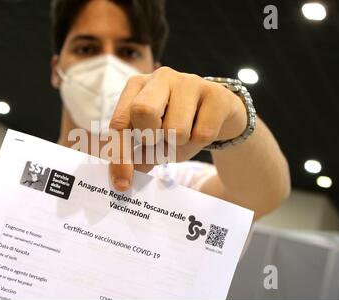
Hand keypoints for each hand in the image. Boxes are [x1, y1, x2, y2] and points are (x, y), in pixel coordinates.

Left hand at [109, 66, 247, 191]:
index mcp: (136, 87)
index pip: (120, 122)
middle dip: (149, 138)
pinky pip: (202, 134)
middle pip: (142, 110)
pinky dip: (199, 144)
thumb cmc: (177, 124)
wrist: (219, 112)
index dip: (119, 155)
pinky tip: (202, 131)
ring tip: (183, 138)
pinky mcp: (216, 93)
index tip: (123, 183)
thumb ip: (136, 154)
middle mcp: (160, 78)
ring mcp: (189, 81)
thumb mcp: (153, 138)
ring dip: (178, 146)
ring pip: (175, 129)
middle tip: (158, 143)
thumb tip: (123, 179)